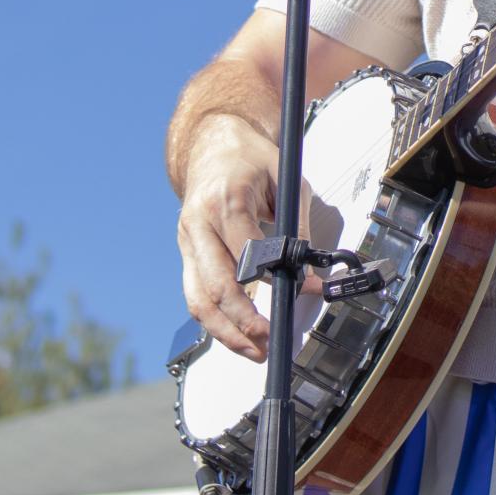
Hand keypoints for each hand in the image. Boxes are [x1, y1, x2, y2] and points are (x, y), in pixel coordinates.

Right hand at [176, 115, 289, 361]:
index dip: (277, 279)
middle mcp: (199, 223)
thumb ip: (297, 228)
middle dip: (243, 321)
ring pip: (198, 298)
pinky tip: (235, 335)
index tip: (303, 293)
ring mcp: (187, 240)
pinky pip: (194, 293)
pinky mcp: (184, 251)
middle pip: (217, 285)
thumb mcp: (286, 182)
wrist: (212, 144)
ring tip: (252, 351)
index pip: (249, 253)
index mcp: (227, 199)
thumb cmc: (252, 160)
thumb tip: (311, 275)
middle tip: (269, 340)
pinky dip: (214, 319)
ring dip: (224, 332)